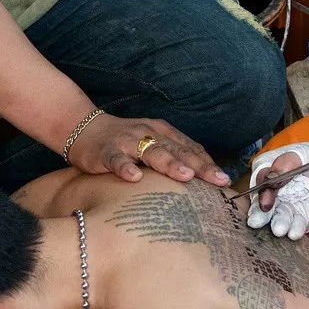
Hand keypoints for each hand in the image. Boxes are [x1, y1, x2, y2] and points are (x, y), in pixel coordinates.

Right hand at [69, 112, 229, 185]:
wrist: (84, 129)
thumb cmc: (125, 142)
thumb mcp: (152, 144)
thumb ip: (173, 156)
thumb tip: (200, 179)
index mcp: (163, 133)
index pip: (190, 148)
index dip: (207, 163)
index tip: (224, 179)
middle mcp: (149, 134)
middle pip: (178, 150)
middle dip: (199, 165)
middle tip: (217, 179)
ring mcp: (128, 142)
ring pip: (151, 152)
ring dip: (169, 163)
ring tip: (185, 175)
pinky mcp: (106, 152)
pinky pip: (117, 160)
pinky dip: (125, 168)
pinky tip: (134, 178)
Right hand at [245, 135, 308, 239]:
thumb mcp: (305, 154)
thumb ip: (286, 162)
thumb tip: (272, 178)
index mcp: (271, 171)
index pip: (259, 182)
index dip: (260, 192)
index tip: (265, 201)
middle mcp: (275, 191)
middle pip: (263, 204)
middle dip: (259, 214)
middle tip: (258, 222)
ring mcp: (288, 207)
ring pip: (278, 217)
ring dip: (277, 224)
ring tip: (279, 229)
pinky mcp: (302, 219)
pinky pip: (296, 226)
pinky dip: (294, 230)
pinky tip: (294, 232)